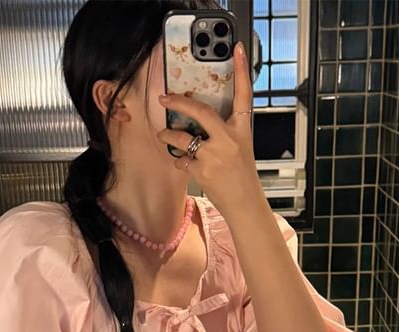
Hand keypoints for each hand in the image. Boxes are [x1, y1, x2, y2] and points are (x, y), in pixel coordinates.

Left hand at [156, 41, 263, 218]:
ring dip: (168, 137)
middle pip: (201, 111)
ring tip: (163, 136)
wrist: (245, 204)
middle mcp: (229, 139)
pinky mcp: (203, 170)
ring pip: (182, 138)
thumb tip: (201, 123)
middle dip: (178, 103)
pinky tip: (184, 164)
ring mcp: (215, 155)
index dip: (242, 70)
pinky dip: (180, 162)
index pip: (244, 94)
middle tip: (165, 99)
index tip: (238, 50)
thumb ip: (224, 133)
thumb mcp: (241, 148)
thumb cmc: (242, 177)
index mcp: (242, 130)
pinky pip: (182, 160)